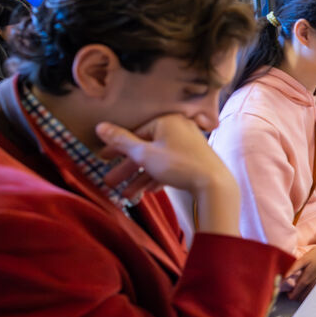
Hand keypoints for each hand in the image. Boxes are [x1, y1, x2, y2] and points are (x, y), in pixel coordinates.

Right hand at [96, 114, 231, 195]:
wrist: (215, 184)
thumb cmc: (179, 165)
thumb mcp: (144, 154)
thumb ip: (121, 141)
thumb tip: (100, 126)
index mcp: (167, 120)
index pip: (136, 133)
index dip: (117, 148)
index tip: (102, 159)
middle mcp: (179, 128)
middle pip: (146, 148)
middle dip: (127, 168)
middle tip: (110, 182)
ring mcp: (189, 144)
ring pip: (158, 160)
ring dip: (141, 178)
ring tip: (127, 195)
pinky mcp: (196, 158)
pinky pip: (172, 166)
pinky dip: (159, 177)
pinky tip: (149, 191)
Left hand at [286, 230, 315, 299]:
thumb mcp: (303, 259)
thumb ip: (293, 268)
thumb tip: (284, 277)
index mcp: (306, 279)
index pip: (295, 294)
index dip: (288, 295)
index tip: (286, 289)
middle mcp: (312, 285)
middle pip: (300, 298)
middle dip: (294, 296)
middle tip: (291, 289)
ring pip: (307, 298)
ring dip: (300, 295)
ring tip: (297, 288)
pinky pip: (313, 294)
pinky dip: (307, 293)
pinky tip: (306, 287)